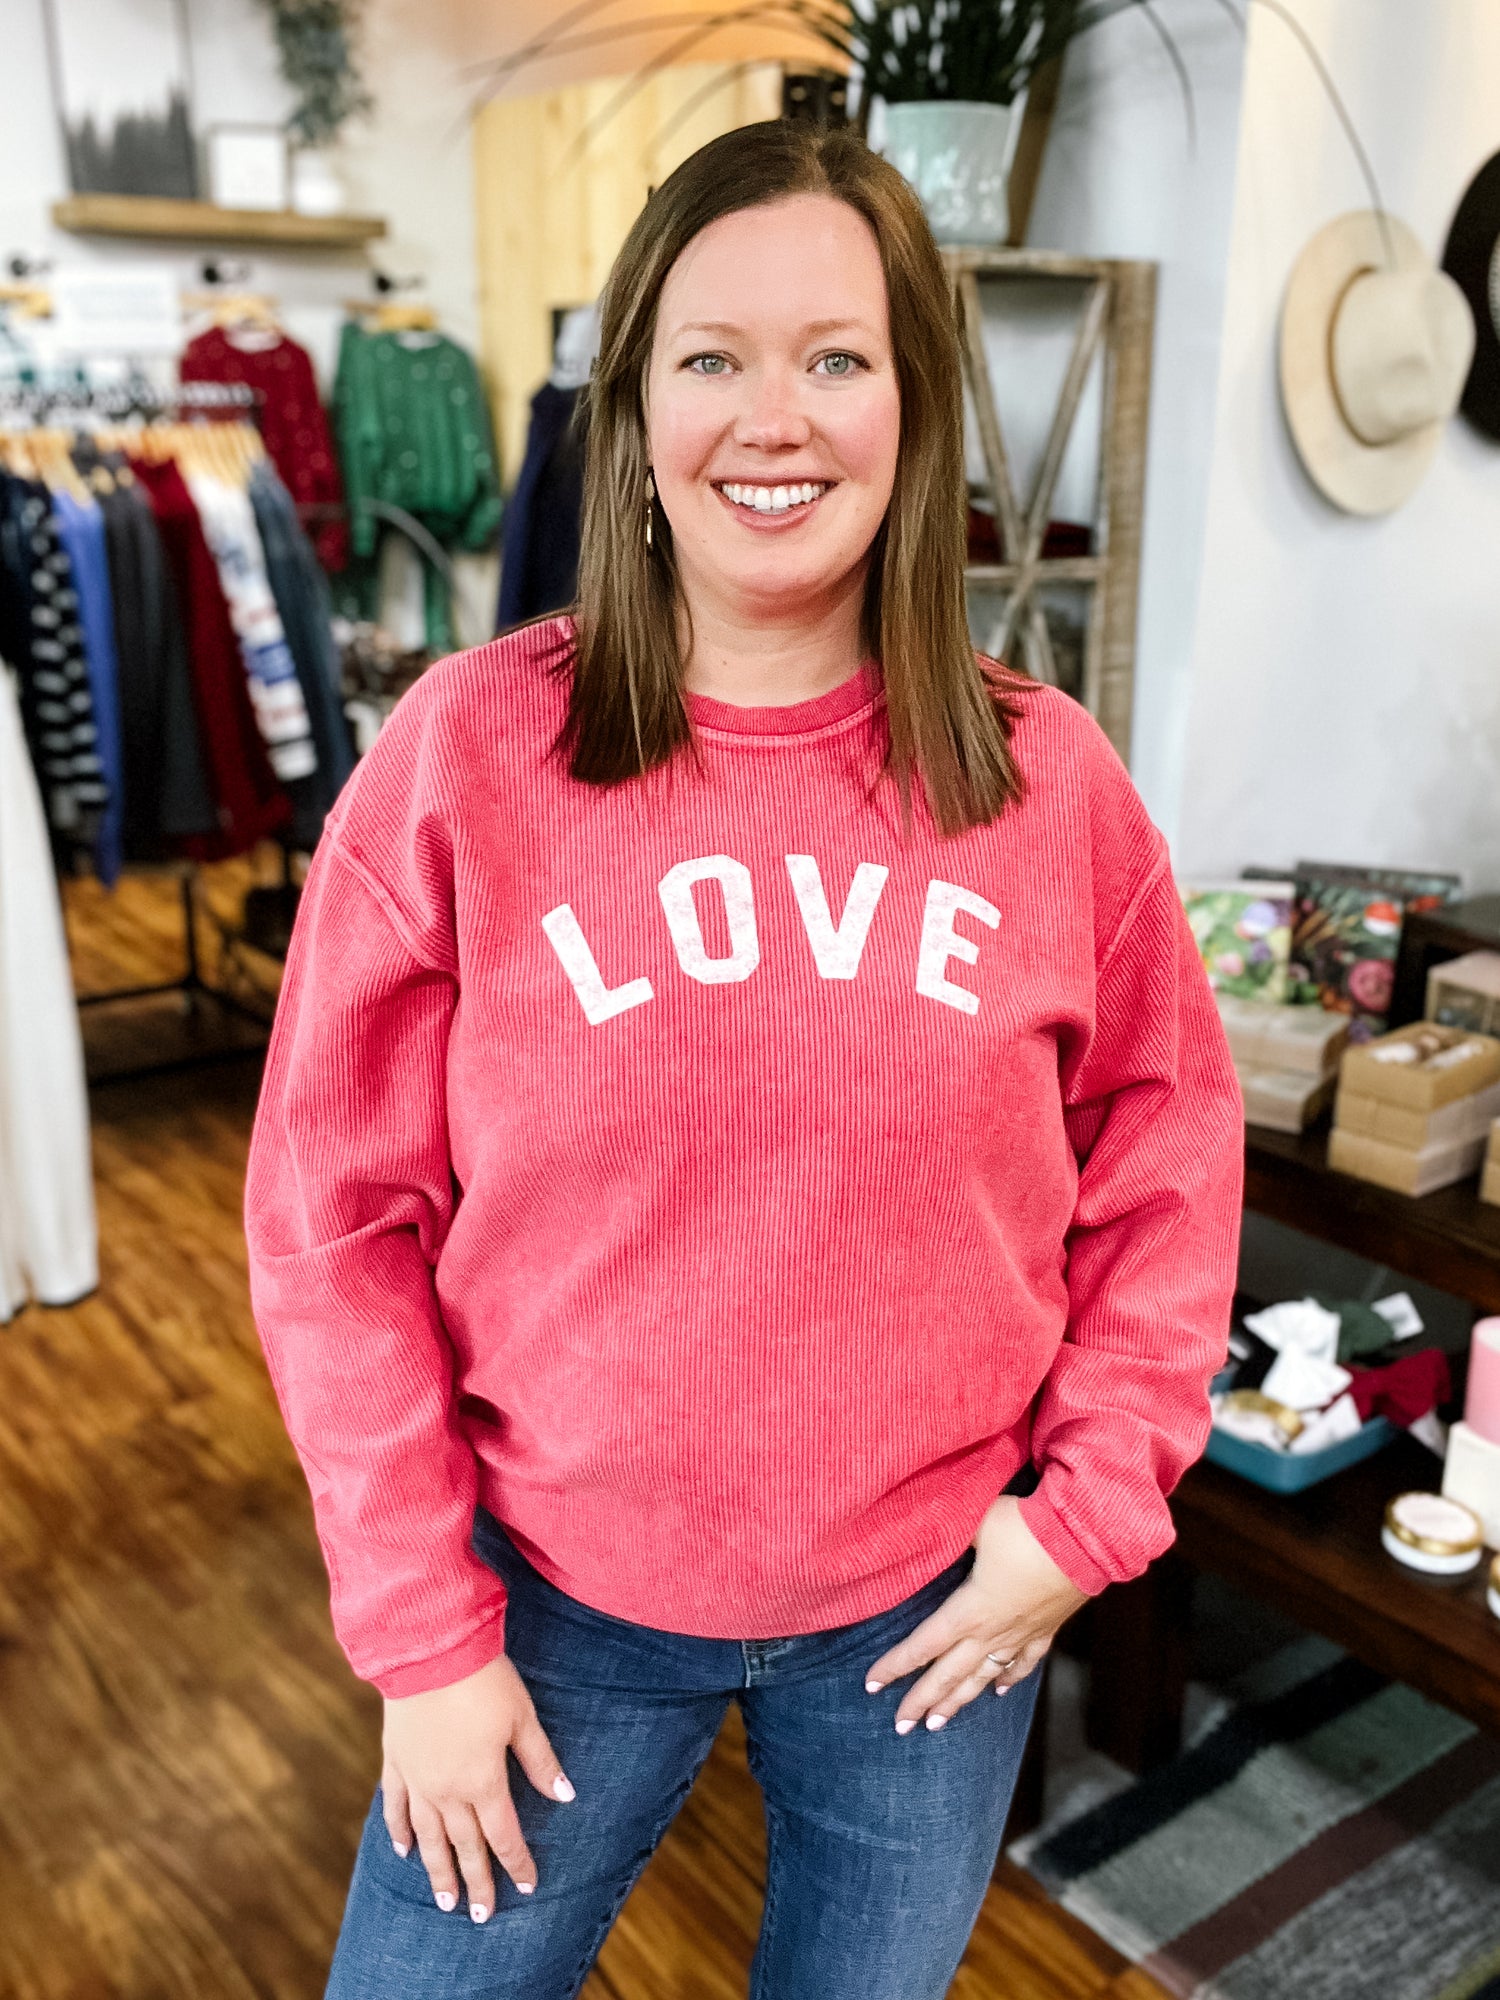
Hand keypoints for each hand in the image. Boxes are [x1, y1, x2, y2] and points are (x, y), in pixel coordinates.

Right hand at [381, 1651, 575, 1921]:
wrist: (429, 1650)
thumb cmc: (483, 1680)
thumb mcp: (522, 1717)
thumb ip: (540, 1762)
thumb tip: (565, 1796)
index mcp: (483, 1782)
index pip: (504, 1834)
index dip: (517, 1861)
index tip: (526, 1886)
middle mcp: (447, 1790)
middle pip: (464, 1846)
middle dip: (476, 1882)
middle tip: (481, 1916)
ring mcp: (417, 1779)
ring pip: (428, 1837)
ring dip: (437, 1870)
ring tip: (443, 1901)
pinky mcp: (395, 1760)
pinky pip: (395, 1806)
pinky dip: (398, 1831)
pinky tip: (403, 1851)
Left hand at [864, 1495, 1088, 1733]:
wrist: (1086, 1540)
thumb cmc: (1026, 1529)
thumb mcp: (975, 1522)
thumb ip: (944, 1530)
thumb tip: (915, 1525)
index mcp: (969, 1610)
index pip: (923, 1645)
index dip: (895, 1665)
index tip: (871, 1686)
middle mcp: (992, 1632)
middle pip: (949, 1674)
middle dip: (922, 1701)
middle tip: (901, 1726)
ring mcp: (1021, 1635)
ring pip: (983, 1678)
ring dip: (958, 1702)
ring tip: (938, 1724)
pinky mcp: (1046, 1629)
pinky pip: (1023, 1663)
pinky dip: (1009, 1679)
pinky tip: (998, 1690)